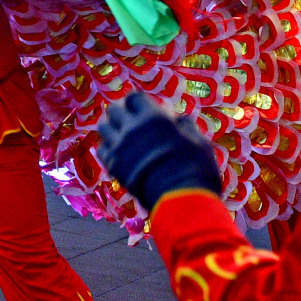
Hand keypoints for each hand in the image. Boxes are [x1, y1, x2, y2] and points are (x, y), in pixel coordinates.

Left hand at [97, 91, 222, 211]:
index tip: (141, 108)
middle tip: (128, 120)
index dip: (137, 102)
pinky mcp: (114, 167)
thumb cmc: (196, 170)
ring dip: (110, 128)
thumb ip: (184, 126)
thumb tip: (176, 118)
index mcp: (153, 118)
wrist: (181, 202)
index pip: (134, 98)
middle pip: (113, 110)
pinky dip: (108, 149)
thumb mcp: (199, 142)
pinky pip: (102, 150)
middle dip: (121, 112)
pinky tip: (117, 153)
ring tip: (119, 134)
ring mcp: (120, 148)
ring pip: (103, 128)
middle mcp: (132, 128)